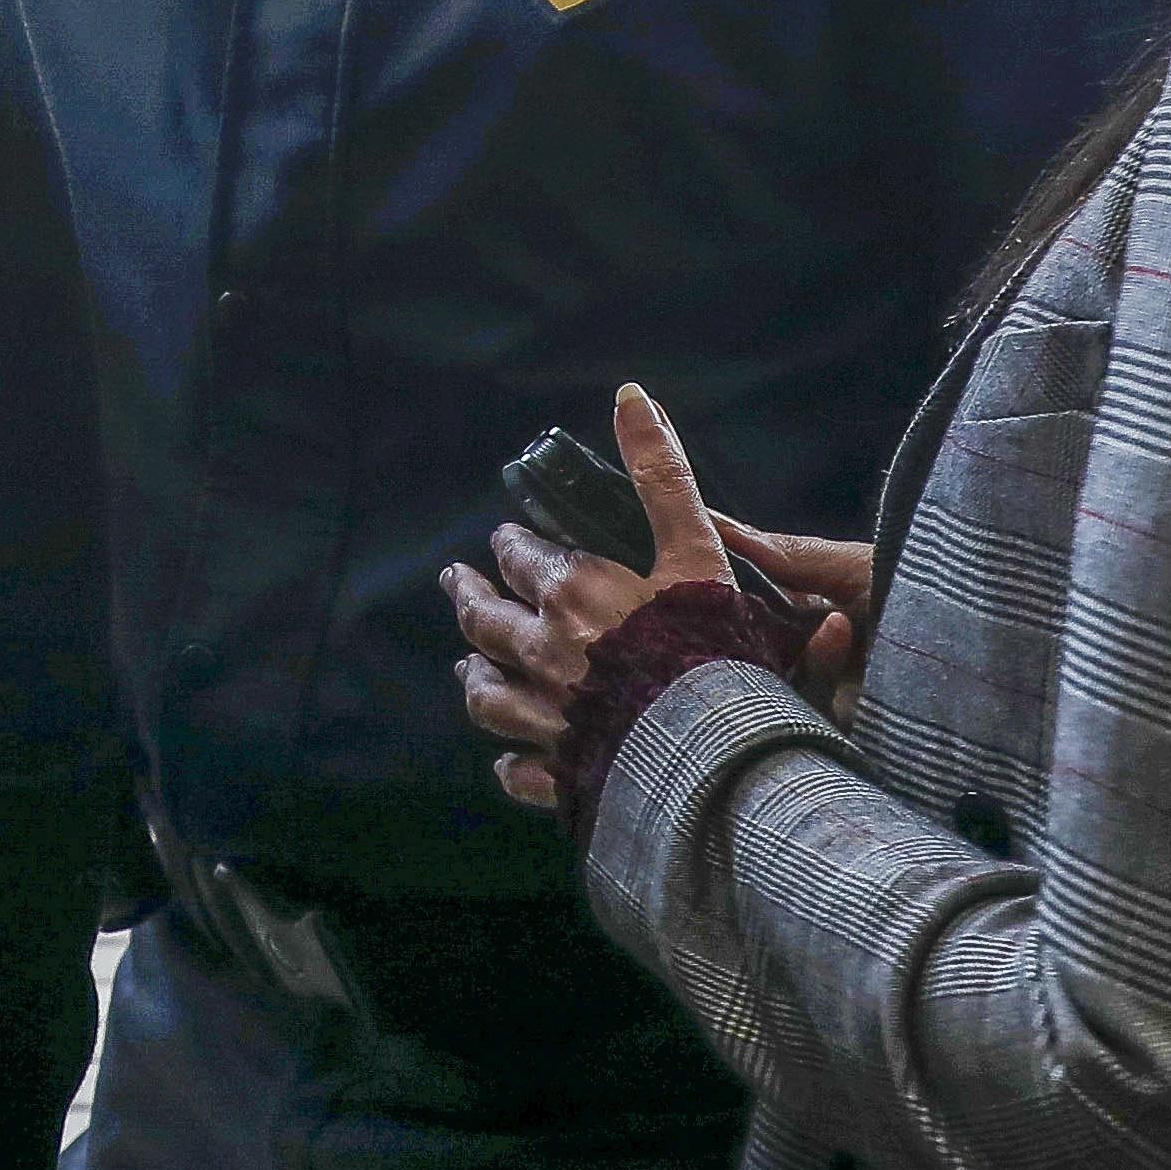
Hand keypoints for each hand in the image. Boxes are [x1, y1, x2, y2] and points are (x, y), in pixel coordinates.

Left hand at [447, 385, 850, 813]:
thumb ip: (661, 474)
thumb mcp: (696, 546)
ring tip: (467, 669)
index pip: (523, 559)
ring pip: (488, 696)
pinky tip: (507, 760)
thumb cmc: (712, 645)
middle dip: (469, 597)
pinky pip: (519, 770)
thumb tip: (631, 396)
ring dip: (476, 677)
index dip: (511, 547)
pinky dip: (510, 762)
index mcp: (572, 595)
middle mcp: (545, 654)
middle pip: (486, 622)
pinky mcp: (559, 773)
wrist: (716, 749)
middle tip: (454, 582)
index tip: (504, 540)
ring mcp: (545, 718)